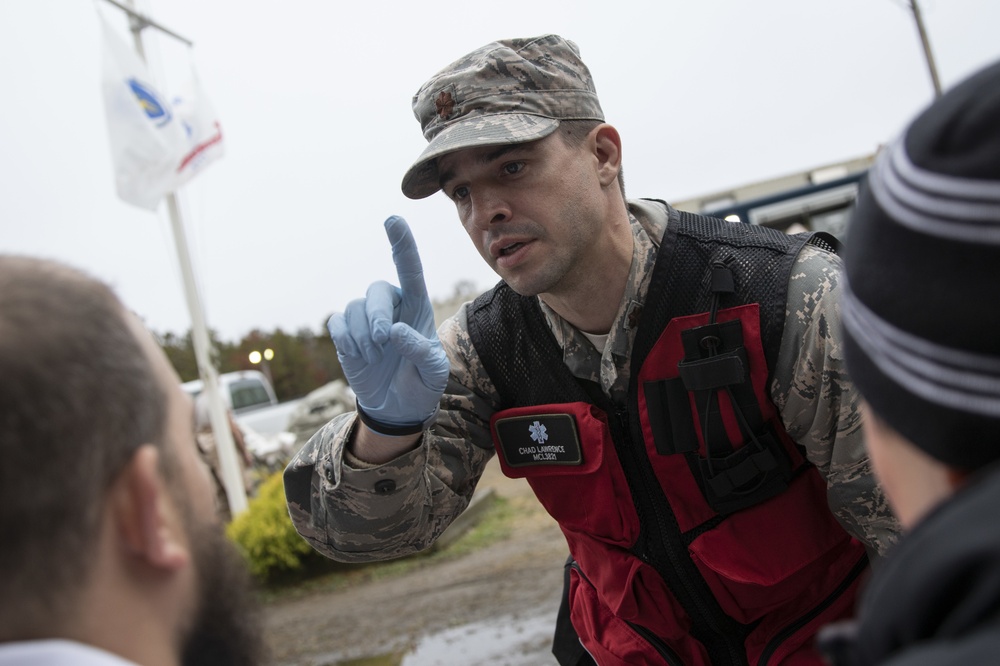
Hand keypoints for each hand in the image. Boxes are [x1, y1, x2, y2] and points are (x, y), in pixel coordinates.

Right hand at [328, 216, 449, 431]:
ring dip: (363, 335)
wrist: (397, 406)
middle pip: (377, 290)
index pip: (410, 270)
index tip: (393, 220)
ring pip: (356, 308)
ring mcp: (366, 318)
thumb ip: (422, 351)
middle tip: (383, 341)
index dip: (402, 244)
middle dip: (377, 314)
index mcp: (417, 308)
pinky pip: (337, 322)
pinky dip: (346, 339)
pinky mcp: (347, 332)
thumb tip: (395, 330)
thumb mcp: (434, 372)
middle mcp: (391, 306)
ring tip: (374, 356)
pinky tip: (358, 354)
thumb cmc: (422, 383)